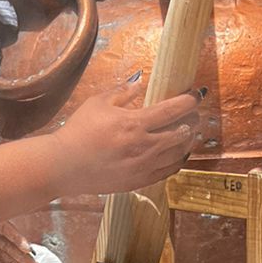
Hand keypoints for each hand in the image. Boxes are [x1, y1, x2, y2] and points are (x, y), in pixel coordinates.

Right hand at [55, 85, 200, 195]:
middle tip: (196, 114)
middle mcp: (144, 146)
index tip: (197, 95)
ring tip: (192, 134)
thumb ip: (123, 91)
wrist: (64, 165)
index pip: (172, 110)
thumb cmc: (78, 131)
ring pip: (178, 154)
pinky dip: (177, 161)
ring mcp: (143, 166)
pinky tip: (179, 155)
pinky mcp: (139, 182)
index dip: (189, 101)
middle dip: (193, 121)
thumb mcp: (98, 103)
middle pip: (181, 133)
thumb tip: (140, 80)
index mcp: (134, 123)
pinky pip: (167, 172)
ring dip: (188, 142)